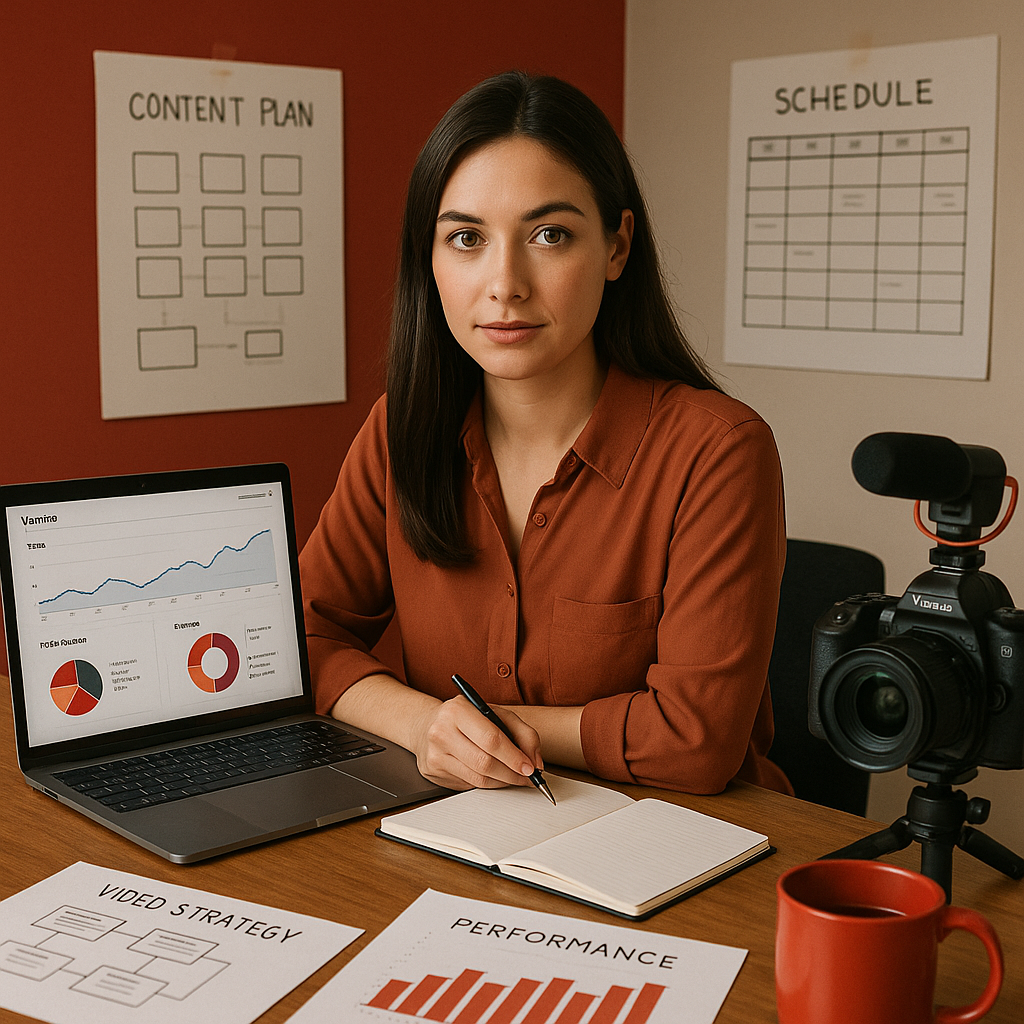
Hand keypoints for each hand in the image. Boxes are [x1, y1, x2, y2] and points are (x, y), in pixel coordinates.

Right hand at [411, 696, 543, 790]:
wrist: (427, 725)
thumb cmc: (467, 718)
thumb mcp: (497, 714)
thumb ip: (524, 734)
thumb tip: (535, 762)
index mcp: (458, 709)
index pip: (491, 739)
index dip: (514, 757)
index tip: (530, 768)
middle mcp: (442, 731)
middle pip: (484, 763)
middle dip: (511, 774)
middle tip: (527, 777)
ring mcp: (435, 754)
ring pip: (477, 779)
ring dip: (502, 782)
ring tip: (514, 777)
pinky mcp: (434, 772)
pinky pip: (468, 785)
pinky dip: (487, 784)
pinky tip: (494, 777)